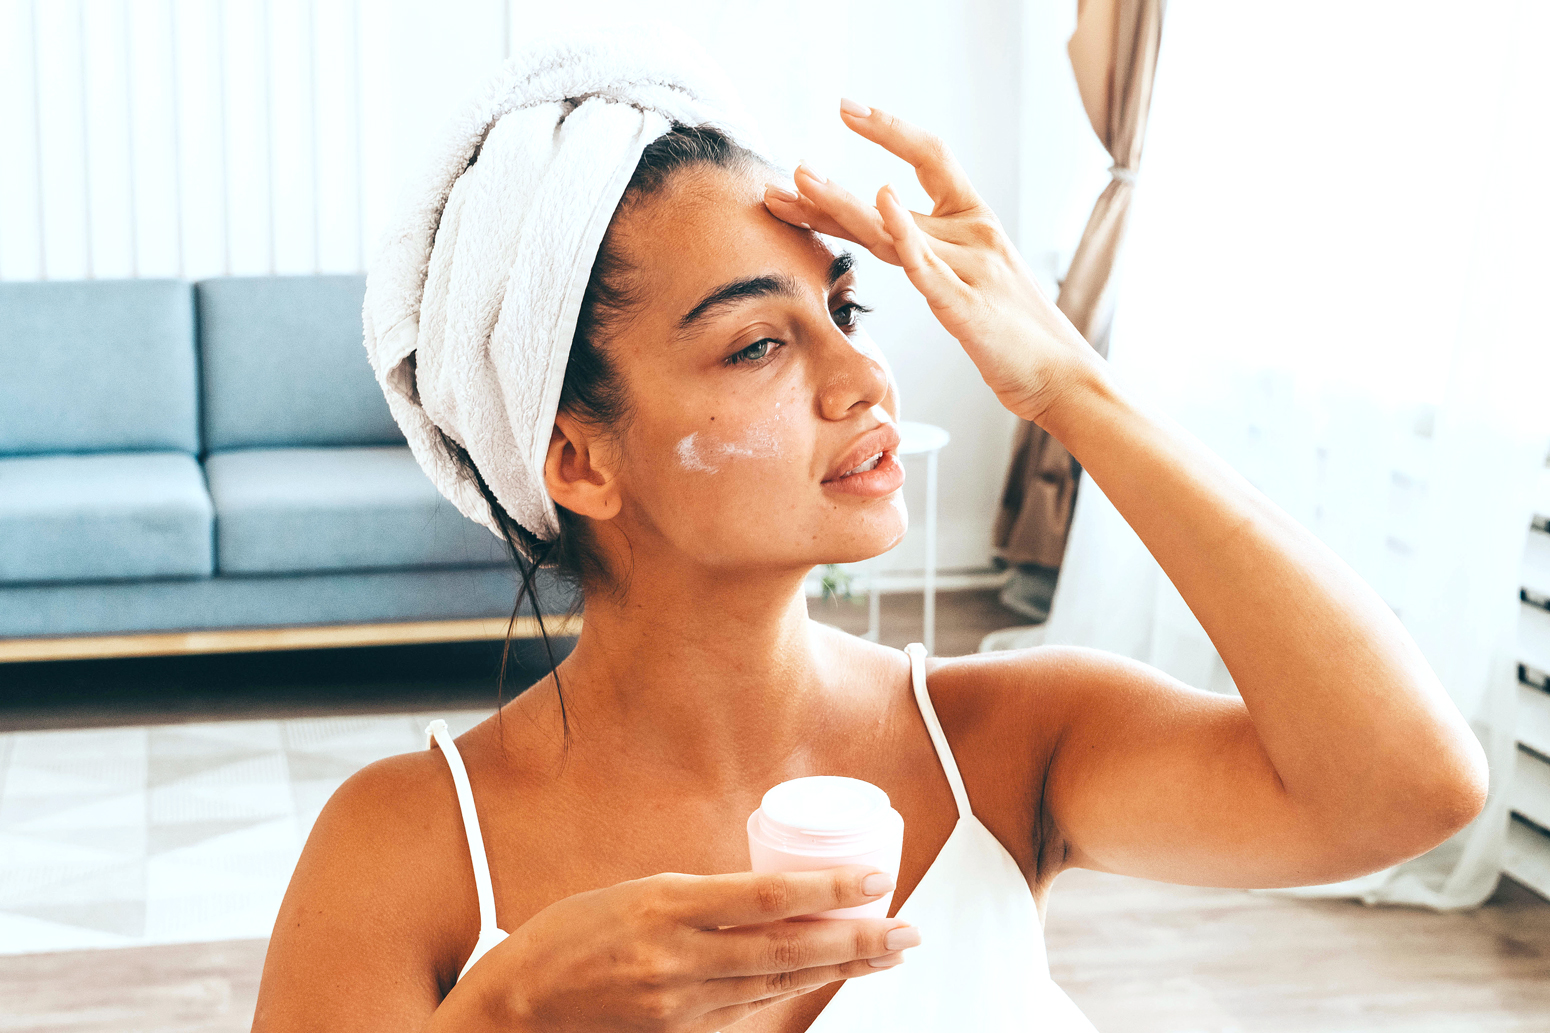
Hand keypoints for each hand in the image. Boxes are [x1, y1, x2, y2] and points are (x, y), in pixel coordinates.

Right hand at [459, 865, 919, 1031]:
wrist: (515, 1015)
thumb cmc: (566, 940)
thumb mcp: (633, 893)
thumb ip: (699, 899)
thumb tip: (768, 896)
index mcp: (666, 905)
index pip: (768, 897)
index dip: (830, 890)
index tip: (875, 878)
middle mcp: (680, 960)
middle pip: (790, 950)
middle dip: (859, 941)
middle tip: (909, 930)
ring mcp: (682, 1007)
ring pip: (779, 985)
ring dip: (839, 968)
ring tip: (885, 952)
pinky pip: (748, 1012)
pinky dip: (790, 992)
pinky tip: (822, 978)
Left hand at [763, 101, 1104, 425]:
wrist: (1064, 380)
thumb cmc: (1014, 337)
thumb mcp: (969, 282)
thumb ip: (931, 254)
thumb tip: (886, 227)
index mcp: (975, 222)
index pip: (930, 156)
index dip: (888, 129)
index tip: (847, 109)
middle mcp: (974, 235)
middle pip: (893, 197)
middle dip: (835, 186)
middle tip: (790, 169)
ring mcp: (973, 269)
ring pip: (896, 231)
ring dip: (843, 207)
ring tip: (801, 184)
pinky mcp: (968, 308)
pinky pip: (930, 267)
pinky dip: (906, 232)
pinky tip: (882, 201)